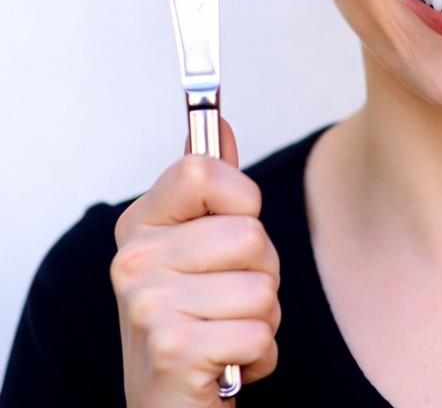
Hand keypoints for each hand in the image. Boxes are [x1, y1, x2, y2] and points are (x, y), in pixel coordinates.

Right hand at [111, 120, 279, 407]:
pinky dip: (260, 354)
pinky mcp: (174, 351)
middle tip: (228, 299)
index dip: (241, 196)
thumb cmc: (192, 320)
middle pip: (250, 233)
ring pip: (264, 286)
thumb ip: (210, 184)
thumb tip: (217, 123)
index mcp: (140, 225)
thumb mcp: (195, 247)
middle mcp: (133, 262)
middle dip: (262, 271)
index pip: (202, 167)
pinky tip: (227, 363)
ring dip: (264, 316)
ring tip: (228, 330)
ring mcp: (148, 307)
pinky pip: (261, 331)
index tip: (234, 220)